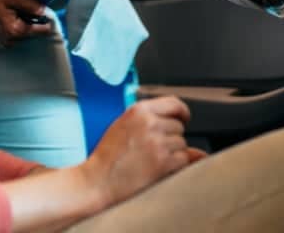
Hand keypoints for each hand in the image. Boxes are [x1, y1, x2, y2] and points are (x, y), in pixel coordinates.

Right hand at [0, 0, 54, 45]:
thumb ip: (31, 5)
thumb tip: (45, 11)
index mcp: (15, 30)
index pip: (42, 30)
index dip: (45, 18)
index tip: (41, 8)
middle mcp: (11, 40)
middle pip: (34, 31)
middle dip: (33, 18)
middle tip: (21, 4)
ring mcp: (6, 41)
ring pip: (26, 31)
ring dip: (24, 20)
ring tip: (12, 7)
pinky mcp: (2, 38)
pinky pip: (17, 32)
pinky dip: (17, 22)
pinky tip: (8, 13)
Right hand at [81, 96, 199, 206]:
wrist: (98, 181)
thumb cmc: (108, 157)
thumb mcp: (124, 127)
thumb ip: (153, 122)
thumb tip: (185, 126)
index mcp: (138, 111)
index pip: (174, 103)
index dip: (182, 112)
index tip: (184, 119)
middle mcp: (149, 123)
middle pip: (178, 126)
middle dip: (171, 138)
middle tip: (152, 150)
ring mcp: (157, 142)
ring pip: (182, 144)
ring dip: (173, 153)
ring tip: (151, 160)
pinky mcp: (163, 161)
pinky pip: (183, 159)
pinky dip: (174, 166)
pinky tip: (156, 169)